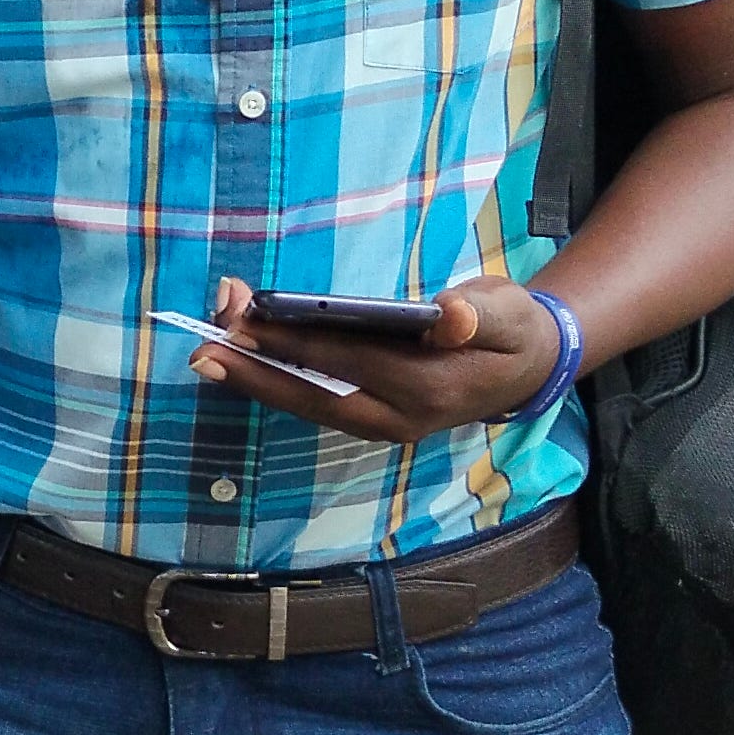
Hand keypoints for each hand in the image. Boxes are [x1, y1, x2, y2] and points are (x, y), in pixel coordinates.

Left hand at [193, 276, 561, 442]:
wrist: (531, 369)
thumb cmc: (513, 329)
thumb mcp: (509, 311)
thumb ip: (480, 313)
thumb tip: (450, 314)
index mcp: (431, 386)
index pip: (350, 362)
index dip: (297, 342)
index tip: (249, 321)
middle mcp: (401, 416)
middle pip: (317, 397)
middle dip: (257, 374)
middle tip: (202, 350)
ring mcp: (387, 423)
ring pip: (313, 405)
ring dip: (260, 380)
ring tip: (211, 353)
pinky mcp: (378, 417)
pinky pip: (321, 403)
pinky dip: (282, 382)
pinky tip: (249, 361)